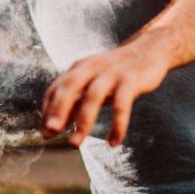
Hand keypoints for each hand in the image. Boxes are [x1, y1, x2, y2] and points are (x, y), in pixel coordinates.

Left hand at [41, 45, 169, 146]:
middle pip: (70, 86)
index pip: (57, 87)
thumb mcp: (92, 83)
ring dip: (82, 121)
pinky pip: (122, 104)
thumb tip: (52, 127)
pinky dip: (117, 125)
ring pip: (93, 96)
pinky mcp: (131, 80)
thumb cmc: (116, 72)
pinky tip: (113, 143)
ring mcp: (112, 73)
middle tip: (50, 132)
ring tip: (75, 144)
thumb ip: (74, 102)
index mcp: (80, 67)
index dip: (48, 109)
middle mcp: (92, 67)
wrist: (149, 50)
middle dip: (58, 109)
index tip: (45, 133)